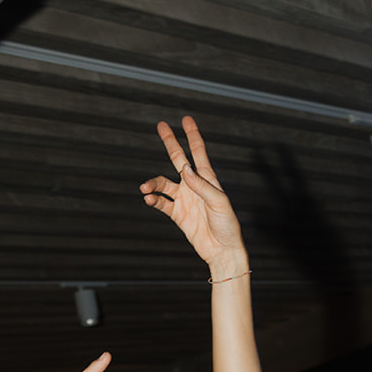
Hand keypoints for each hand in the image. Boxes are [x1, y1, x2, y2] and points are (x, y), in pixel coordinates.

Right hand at [140, 117, 248, 277]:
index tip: (186, 120)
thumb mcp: (218, 202)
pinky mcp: (178, 215)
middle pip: (178, 159)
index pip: (198, 152)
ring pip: (164, 184)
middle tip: (161, 125)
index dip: (193, 135)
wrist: (222, 251)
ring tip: (145, 188)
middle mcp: (194, 186)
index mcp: (207, 179)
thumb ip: (201, 185)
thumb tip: (184, 169)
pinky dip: (154, 200)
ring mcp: (185, 200)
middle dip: (170, 142)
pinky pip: (162, 203)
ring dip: (153, 183)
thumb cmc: (227, 226)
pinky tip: (149, 199)